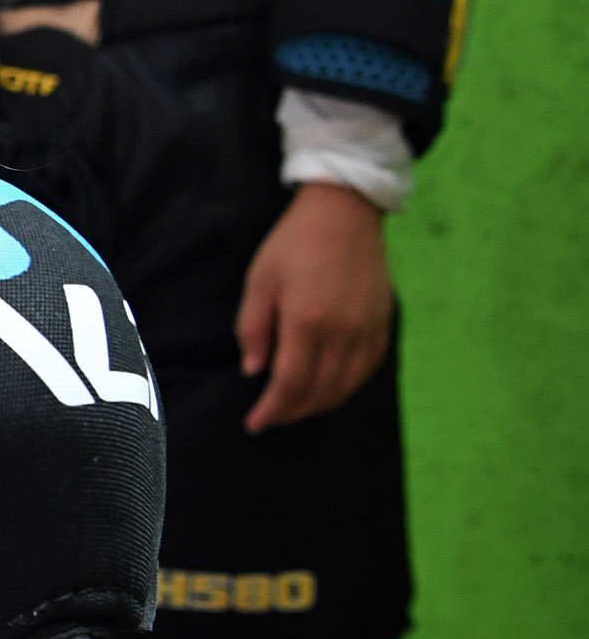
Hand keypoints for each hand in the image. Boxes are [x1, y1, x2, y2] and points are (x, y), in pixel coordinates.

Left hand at [236, 182, 394, 431]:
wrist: (343, 213)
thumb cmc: (293, 244)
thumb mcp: (259, 281)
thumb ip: (253, 329)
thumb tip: (254, 371)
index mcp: (306, 321)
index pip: (290, 383)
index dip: (272, 410)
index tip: (255, 425)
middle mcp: (342, 332)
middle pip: (320, 391)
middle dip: (293, 412)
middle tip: (272, 419)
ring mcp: (368, 329)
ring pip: (347, 385)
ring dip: (320, 404)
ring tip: (296, 408)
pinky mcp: (384, 322)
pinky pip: (368, 368)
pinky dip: (348, 386)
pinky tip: (331, 388)